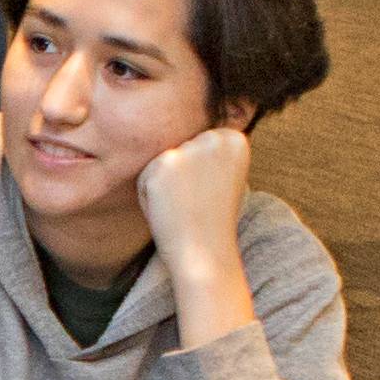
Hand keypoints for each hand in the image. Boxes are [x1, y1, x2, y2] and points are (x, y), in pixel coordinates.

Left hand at [128, 126, 260, 281]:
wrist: (205, 253)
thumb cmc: (211, 221)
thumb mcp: (225, 177)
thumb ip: (211, 153)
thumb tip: (192, 126)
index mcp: (235, 139)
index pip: (198, 144)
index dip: (200, 174)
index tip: (212, 194)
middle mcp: (214, 138)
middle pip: (179, 149)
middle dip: (180, 177)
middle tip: (197, 203)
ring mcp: (188, 150)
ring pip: (160, 163)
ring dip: (163, 187)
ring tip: (184, 208)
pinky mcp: (164, 164)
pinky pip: (145, 177)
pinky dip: (149, 198)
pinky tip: (169, 211)